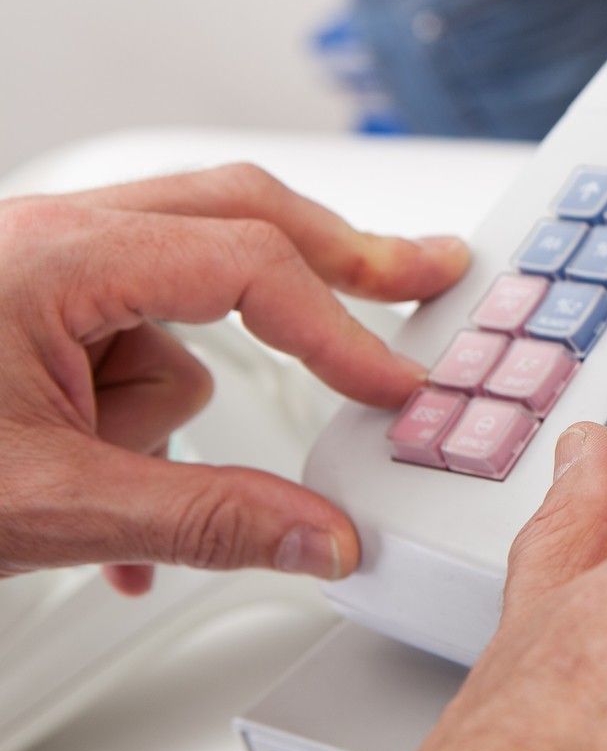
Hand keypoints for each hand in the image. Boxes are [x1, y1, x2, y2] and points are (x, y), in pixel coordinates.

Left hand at [0, 163, 467, 593]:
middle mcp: (51, 234)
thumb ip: (202, 521)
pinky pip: (133, 340)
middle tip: (424, 272)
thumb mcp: (48, 506)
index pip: (248, 264)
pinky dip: (140, 410)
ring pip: (181, 301)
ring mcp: (40, 261)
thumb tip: (322, 535)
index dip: (338, 328)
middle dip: (335, 263)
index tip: (391, 383)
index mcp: (55, 257)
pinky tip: (106, 477)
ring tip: (110, 464)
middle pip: (241, 215)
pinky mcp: (33, 301)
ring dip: (172, 395)